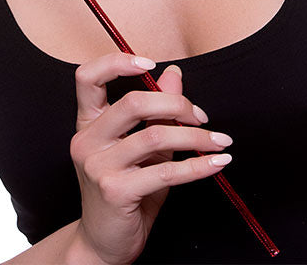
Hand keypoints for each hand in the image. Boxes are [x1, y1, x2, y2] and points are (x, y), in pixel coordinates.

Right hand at [68, 52, 232, 264]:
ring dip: (195, 137)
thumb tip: (174, 73)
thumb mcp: (142, 146)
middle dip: (176, 104)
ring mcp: (97, 166)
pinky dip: (197, 166)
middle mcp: (87, 140)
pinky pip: (165, 171)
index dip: (117, 62)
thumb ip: (155, 110)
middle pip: (132, 102)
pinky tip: (215, 163)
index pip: (87, 77)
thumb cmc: (125, 191)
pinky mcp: (114, 191)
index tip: (150, 64)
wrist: (105, 244)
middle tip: (201, 116)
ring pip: (154, 135)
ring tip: (219, 142)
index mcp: (88, 122)